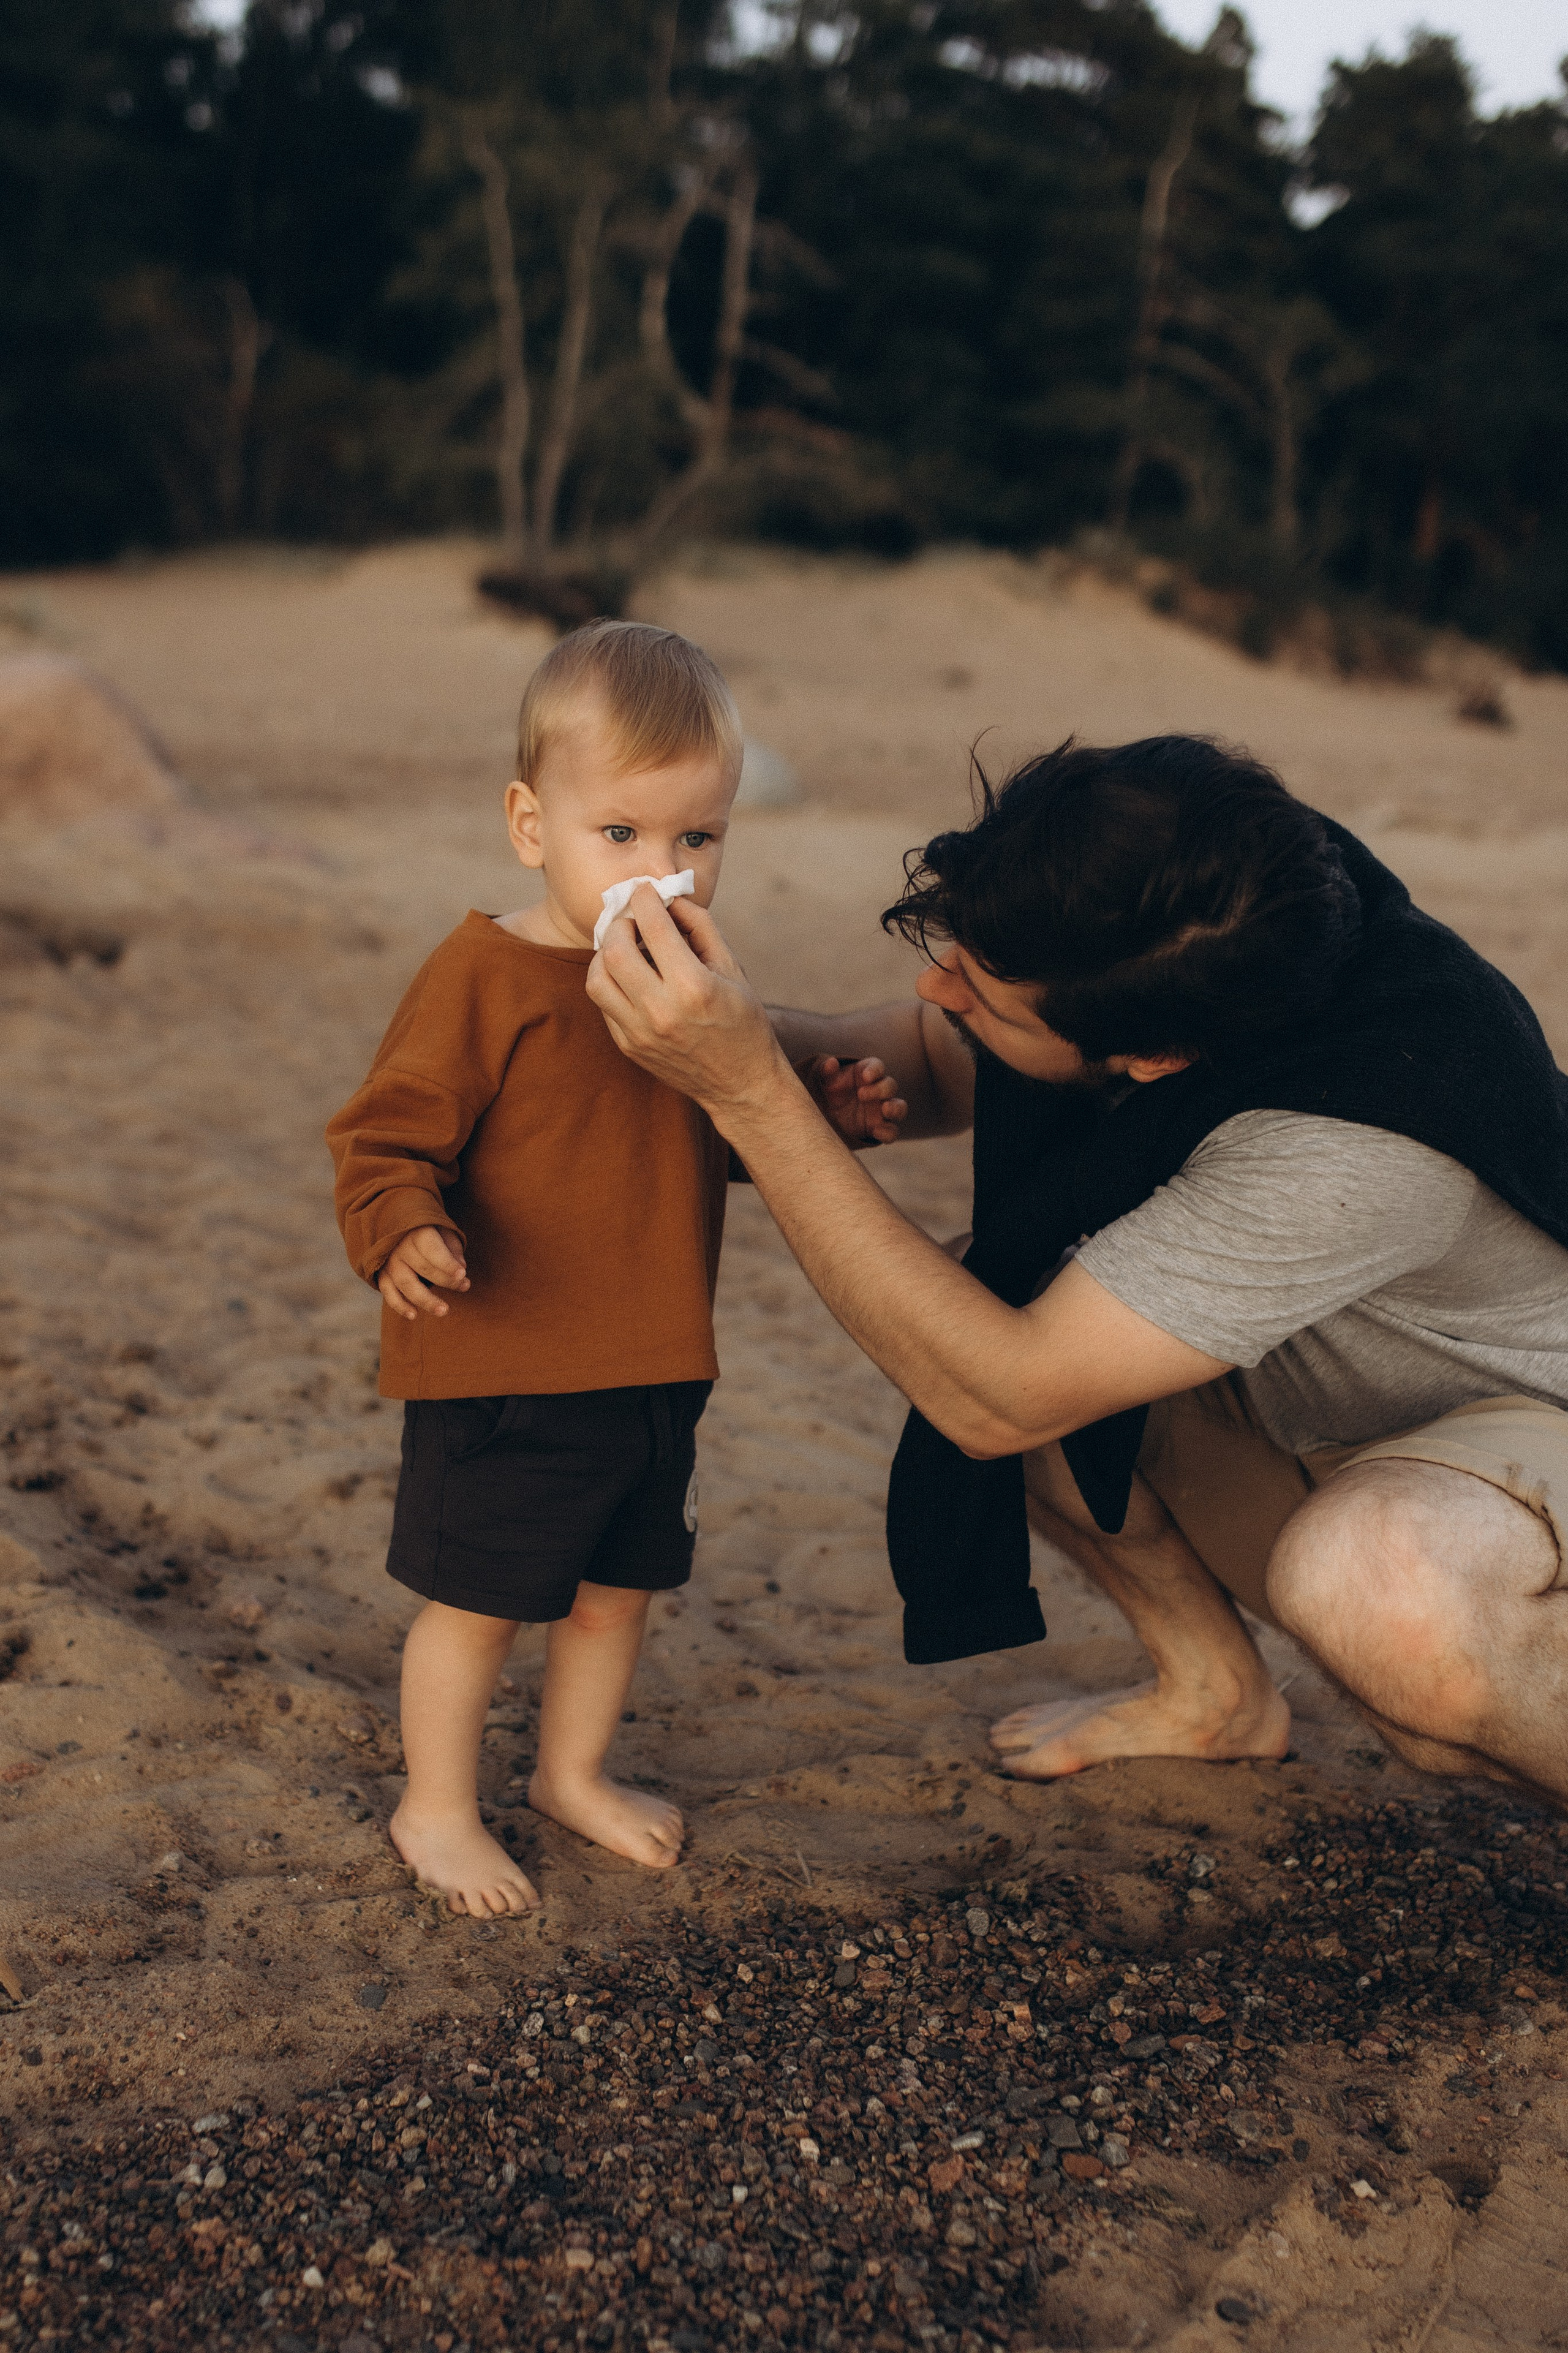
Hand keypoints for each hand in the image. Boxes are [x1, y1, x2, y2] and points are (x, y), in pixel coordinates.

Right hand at [378, 1226, 469, 1320]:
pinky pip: (388, 1293)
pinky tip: (414, 1315)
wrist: (397, 1228)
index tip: (462, 1274)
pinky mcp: (382, 1275)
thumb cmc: (428, 1231)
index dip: (447, 1263)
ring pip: (406, 1284)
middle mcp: (400, 1247)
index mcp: (416, 1232)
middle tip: (464, 1287)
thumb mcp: (443, 1231)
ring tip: (443, 1310)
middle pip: (423, 1268)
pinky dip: (399, 1305)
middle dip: (445, 1280)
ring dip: (425, 1300)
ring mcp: (389, 1262)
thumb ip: (453, 1249)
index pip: (432, 1250)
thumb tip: (461, 1268)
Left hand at [586, 886, 787, 1129]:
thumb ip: (701, 927)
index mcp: (694, 987)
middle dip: (621, 924)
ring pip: (597, 978)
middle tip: (634, 921)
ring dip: (607, 954)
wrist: (740, 1084)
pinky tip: (632, 978)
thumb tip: (669, 899)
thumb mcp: (732, 968)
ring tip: (627, 948)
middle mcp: (661, 1011)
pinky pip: (604, 1004)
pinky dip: (611, 982)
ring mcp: (640, 1032)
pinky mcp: (629, 1046)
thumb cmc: (743, 1021)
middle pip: (615, 950)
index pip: (654, 927)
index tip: (646, 892)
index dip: (646, 899)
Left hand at [800, 1054, 907, 1147]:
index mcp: (865, 1074)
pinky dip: (888, 1132)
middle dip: (880, 1089)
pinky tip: (876, 1131)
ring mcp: (881, 1111)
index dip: (875, 1070)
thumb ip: (826, 1071)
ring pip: (900, 1108)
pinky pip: (892, 1132)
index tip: (865, 1076)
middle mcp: (877, 1091)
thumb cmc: (827, 1093)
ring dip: (896, 1108)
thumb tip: (831, 1062)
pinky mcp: (879, 1129)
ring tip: (885, 1109)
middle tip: (861, 1094)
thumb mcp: (823, 1082)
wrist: (824, 1117)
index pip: (877, 1066)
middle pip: (890, 1086)